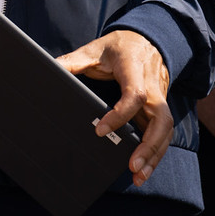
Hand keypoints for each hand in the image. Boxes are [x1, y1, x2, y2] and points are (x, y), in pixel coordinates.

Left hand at [57, 29, 171, 185]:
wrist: (146, 40)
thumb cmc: (118, 47)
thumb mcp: (94, 49)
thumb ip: (74, 61)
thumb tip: (49, 69)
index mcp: (134, 69)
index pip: (134, 95)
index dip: (120, 115)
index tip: (99, 130)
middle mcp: (153, 87)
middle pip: (161, 120)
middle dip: (149, 146)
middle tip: (131, 165)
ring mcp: (159, 99)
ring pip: (165, 131)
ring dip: (154, 155)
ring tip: (138, 176)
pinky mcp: (159, 109)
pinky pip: (163, 133)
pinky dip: (155, 152)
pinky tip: (143, 168)